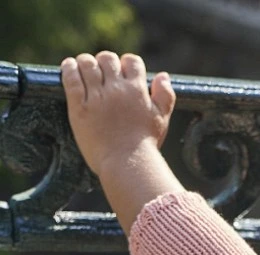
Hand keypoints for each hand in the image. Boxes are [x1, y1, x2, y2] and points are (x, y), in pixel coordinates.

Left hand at [60, 51, 175, 176]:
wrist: (127, 166)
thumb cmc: (145, 146)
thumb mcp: (161, 120)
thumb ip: (165, 96)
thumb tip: (162, 76)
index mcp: (137, 90)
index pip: (131, 61)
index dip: (126, 64)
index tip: (121, 72)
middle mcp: (117, 89)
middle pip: (107, 59)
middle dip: (105, 63)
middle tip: (101, 73)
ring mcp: (97, 97)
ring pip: (87, 64)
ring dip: (85, 63)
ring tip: (83, 68)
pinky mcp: (79, 107)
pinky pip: (71, 78)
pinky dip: (69, 68)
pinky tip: (69, 67)